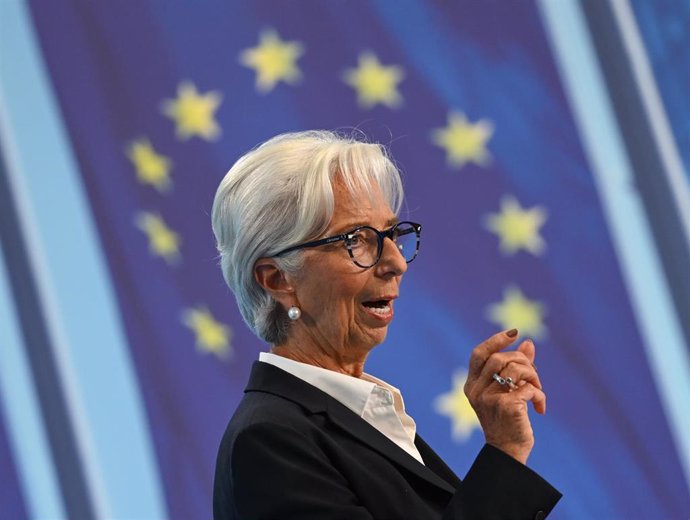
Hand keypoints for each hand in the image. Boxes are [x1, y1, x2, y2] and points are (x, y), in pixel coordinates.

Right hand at [463, 330, 545, 463]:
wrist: (508, 451)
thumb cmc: (507, 420)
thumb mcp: (507, 391)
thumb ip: (516, 367)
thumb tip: (528, 343)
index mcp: (472, 385)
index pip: (479, 353)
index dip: (495, 340)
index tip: (514, 332)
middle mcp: (476, 390)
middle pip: (501, 358)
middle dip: (523, 362)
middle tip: (533, 376)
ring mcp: (490, 398)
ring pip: (515, 369)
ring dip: (533, 376)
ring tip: (538, 390)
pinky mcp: (506, 406)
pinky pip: (529, 388)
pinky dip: (539, 395)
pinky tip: (540, 408)